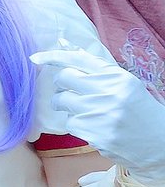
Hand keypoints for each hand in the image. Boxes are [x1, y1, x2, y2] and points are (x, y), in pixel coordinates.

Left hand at [31, 43, 164, 183]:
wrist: (158, 142)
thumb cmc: (136, 109)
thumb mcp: (121, 82)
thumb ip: (92, 65)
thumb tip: (64, 44)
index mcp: (116, 77)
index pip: (77, 59)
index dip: (52, 57)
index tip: (34, 58)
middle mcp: (107, 92)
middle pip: (63, 78)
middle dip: (62, 85)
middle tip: (72, 92)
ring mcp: (99, 113)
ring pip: (61, 101)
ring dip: (68, 106)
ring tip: (89, 111)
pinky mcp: (94, 134)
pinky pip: (69, 123)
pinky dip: (77, 125)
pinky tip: (95, 127)